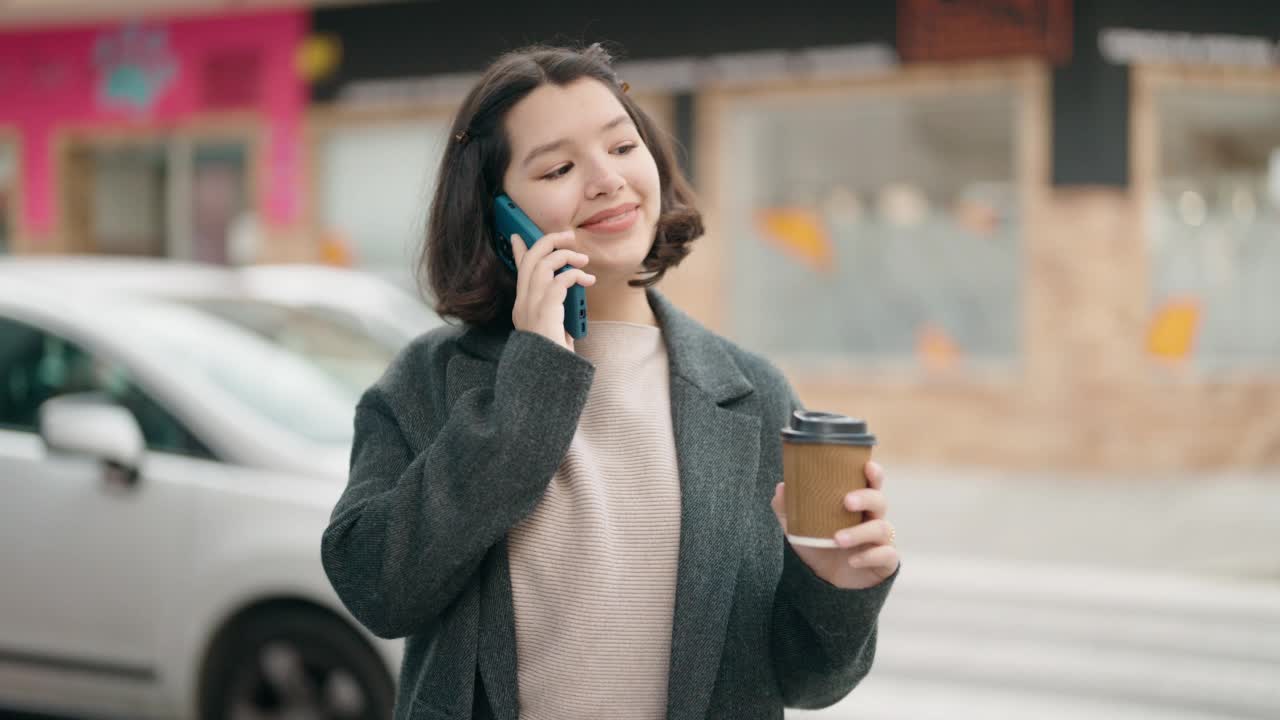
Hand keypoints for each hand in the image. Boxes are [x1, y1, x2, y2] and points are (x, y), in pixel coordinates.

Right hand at [510, 230, 594, 351]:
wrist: (547, 380)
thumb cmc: (554, 358)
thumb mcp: (555, 330)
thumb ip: (557, 311)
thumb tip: (568, 291)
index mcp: (522, 307)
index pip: (518, 272)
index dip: (519, 251)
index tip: (519, 236)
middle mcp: (523, 303)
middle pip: (531, 259)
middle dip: (549, 241)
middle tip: (568, 237)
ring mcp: (531, 306)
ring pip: (543, 263)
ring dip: (566, 255)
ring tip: (583, 260)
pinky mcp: (544, 310)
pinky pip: (559, 280)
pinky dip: (574, 275)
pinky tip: (586, 280)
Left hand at [771, 460, 898, 589]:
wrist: (826, 583)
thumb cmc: (818, 546)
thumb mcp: (799, 528)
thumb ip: (789, 509)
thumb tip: (781, 487)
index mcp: (857, 505)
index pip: (871, 483)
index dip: (874, 473)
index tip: (866, 466)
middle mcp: (873, 518)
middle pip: (879, 500)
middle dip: (865, 498)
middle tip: (846, 501)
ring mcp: (881, 540)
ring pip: (881, 528)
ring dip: (859, 532)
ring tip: (837, 539)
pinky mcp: (886, 562)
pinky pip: (886, 555)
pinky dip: (869, 556)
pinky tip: (853, 560)